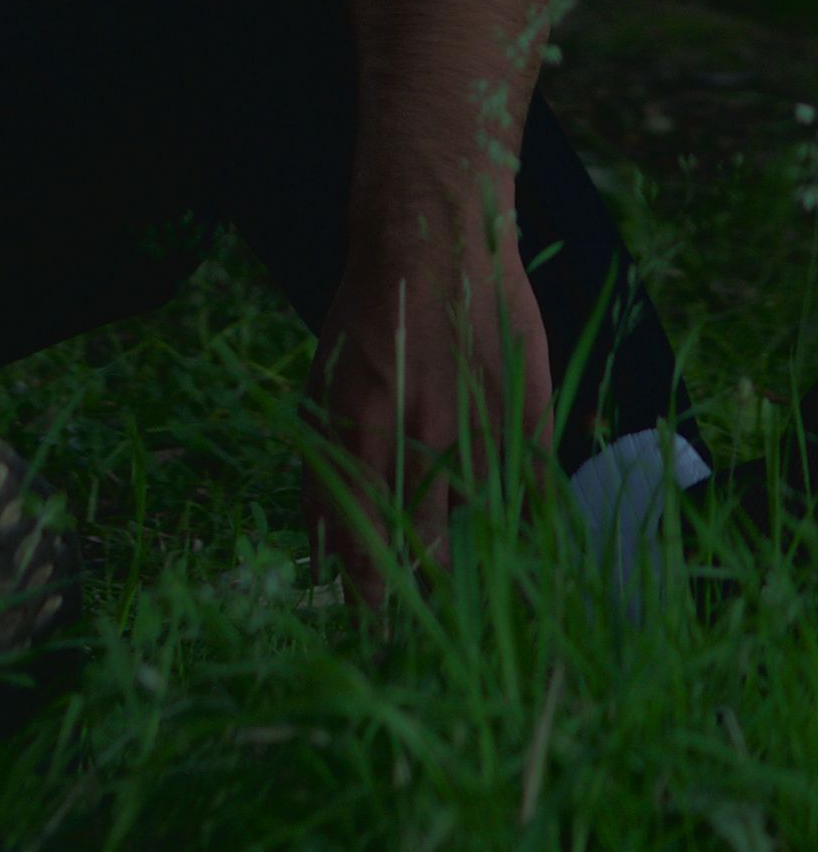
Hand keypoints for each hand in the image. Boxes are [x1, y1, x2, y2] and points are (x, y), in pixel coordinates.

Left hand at [305, 196, 553, 600]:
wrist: (432, 234)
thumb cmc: (369, 306)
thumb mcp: (324, 375)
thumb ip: (323, 454)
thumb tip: (318, 539)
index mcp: (362, 424)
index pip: (361, 531)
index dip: (365, 583)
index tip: (368, 617)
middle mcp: (422, 433)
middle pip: (425, 541)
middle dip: (419, 584)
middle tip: (416, 609)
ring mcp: (480, 424)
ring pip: (477, 521)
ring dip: (470, 552)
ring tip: (468, 581)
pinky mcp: (527, 410)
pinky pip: (533, 488)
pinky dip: (529, 519)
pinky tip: (526, 542)